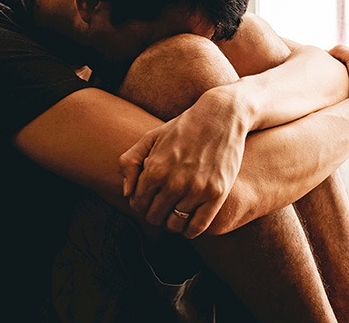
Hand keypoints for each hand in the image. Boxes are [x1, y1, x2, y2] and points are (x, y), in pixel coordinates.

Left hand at [118, 88, 248, 237]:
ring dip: (172, 222)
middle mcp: (174, 182)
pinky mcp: (217, 194)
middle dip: (155, 212)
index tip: (150, 198)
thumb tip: (127, 193)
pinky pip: (198, 227)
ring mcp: (196, 189)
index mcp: (154, 168)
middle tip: (163, 205)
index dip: (141, 203)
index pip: (137, 203)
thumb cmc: (183, 127)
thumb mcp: (151, 137)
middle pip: (154, 216)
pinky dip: (189, 230)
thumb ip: (130, 162)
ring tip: (176, 212)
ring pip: (175, 224)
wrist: (221, 116)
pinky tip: (189, 222)